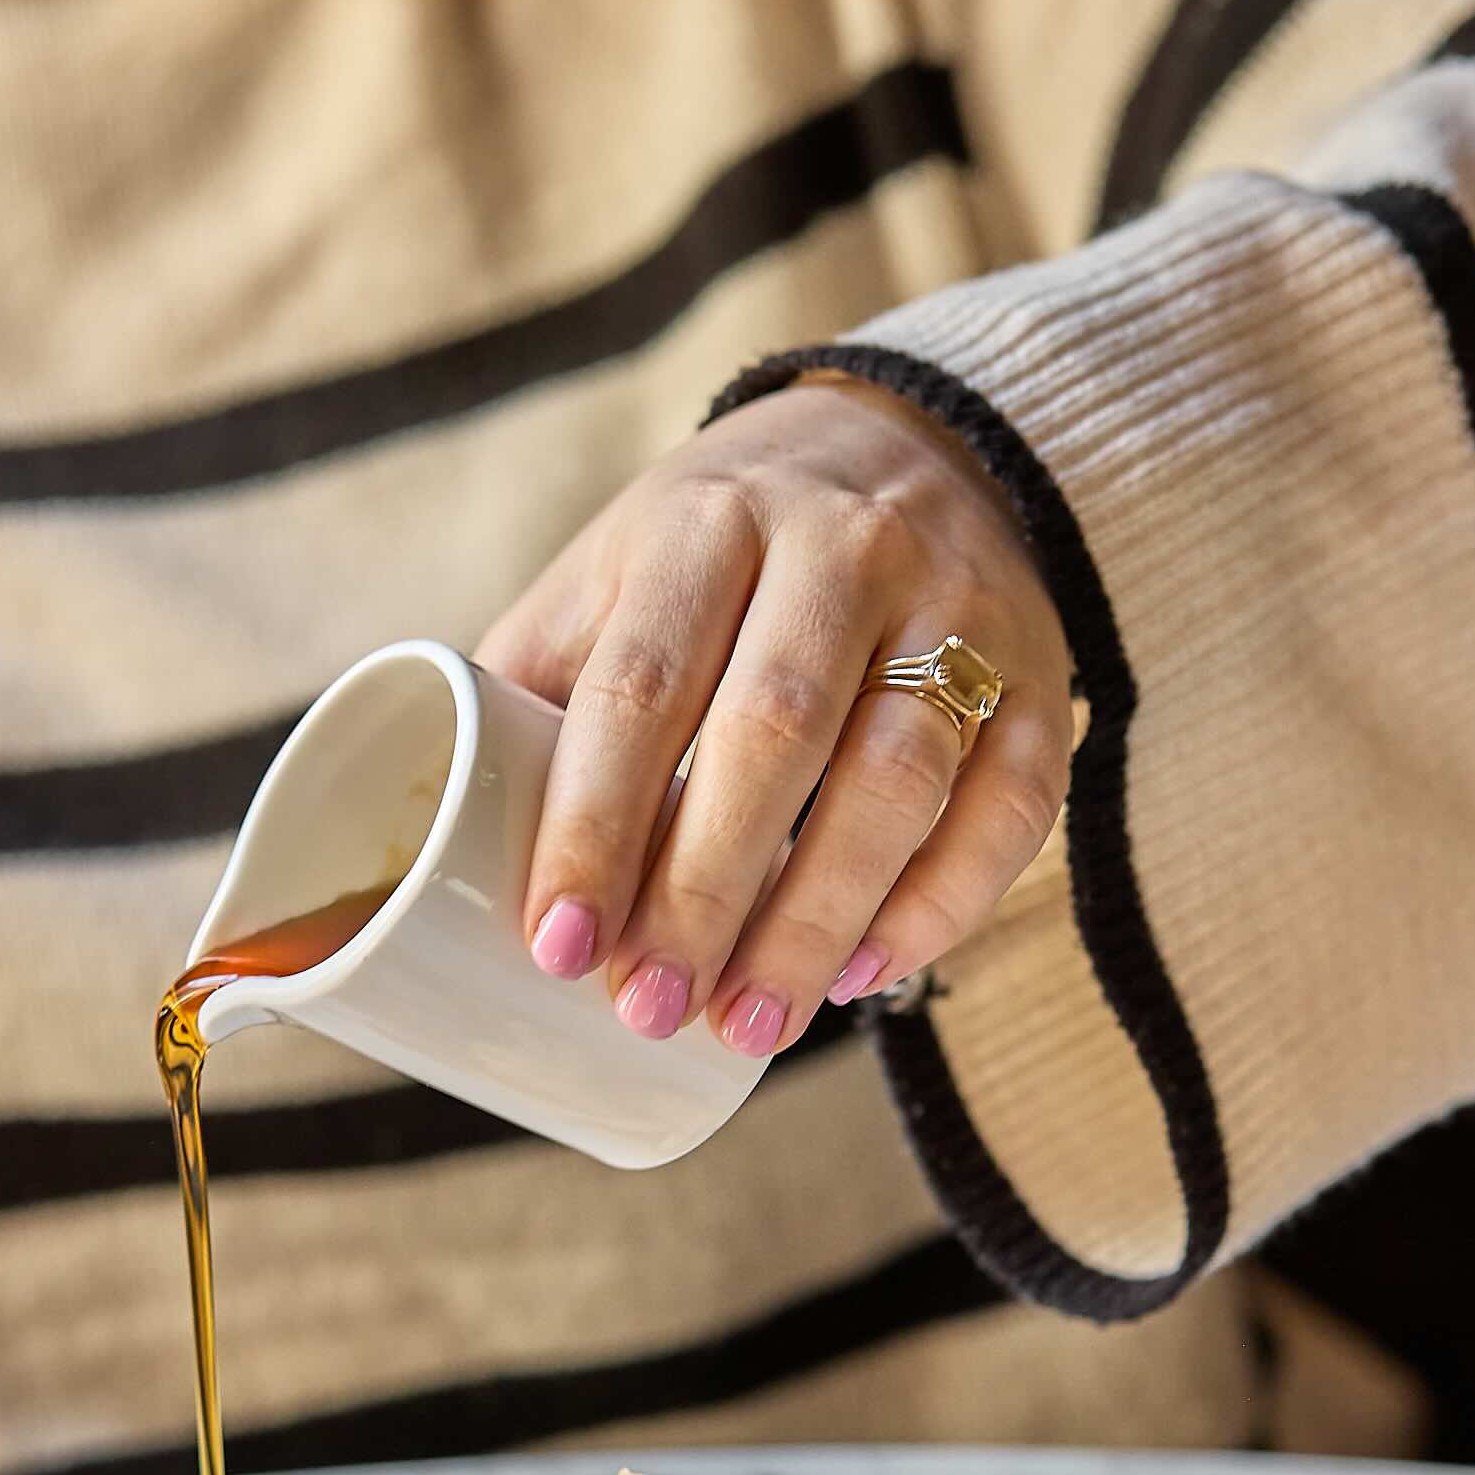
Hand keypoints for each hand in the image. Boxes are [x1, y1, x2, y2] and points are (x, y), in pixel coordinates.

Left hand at [475, 380, 1073, 1054]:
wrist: (907, 446)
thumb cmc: (717, 559)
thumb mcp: (614, 580)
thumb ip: (539, 698)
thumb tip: (434, 861)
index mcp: (704, 524)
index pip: (641, 685)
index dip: (596, 825)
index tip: (561, 948)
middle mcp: (841, 548)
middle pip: (774, 733)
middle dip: (706, 893)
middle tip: (652, 1011)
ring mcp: (959, 607)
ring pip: (897, 776)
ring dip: (819, 920)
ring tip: (751, 1028)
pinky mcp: (1041, 675)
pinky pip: (1009, 806)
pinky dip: (939, 905)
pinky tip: (865, 976)